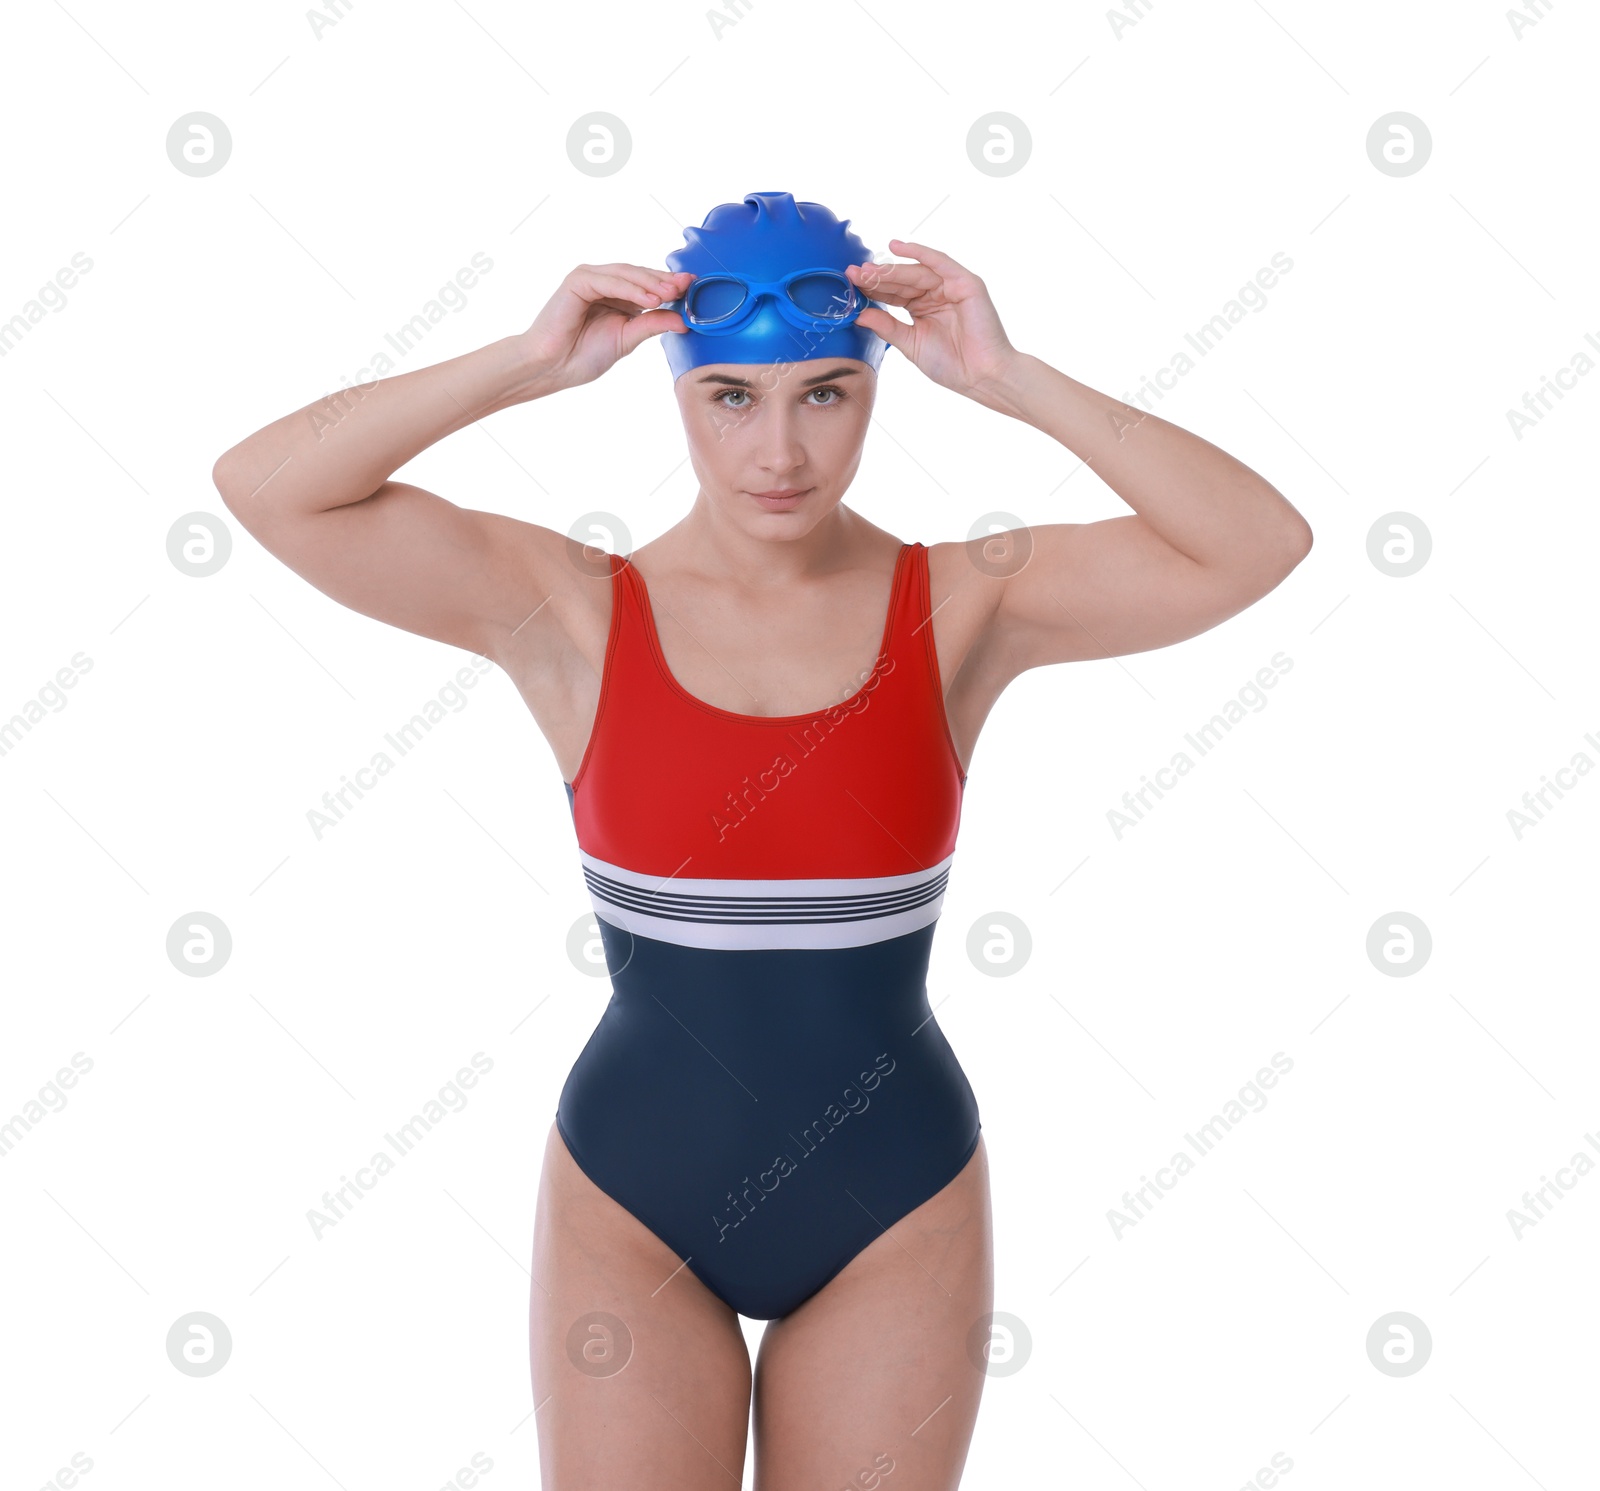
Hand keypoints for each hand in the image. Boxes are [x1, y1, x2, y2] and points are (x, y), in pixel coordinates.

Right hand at [517, 263, 692, 390]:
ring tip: (672, 293)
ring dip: (651, 283)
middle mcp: (603, 283)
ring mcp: (589, 278)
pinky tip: (650, 299)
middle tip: (689, 285)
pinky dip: (631, 289)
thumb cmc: (582, 355)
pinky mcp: (577, 281)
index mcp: (615, 295)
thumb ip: (652, 325)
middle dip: (665, 280)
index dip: (669, 286)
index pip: (646, 285)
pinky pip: (610, 281)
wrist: (552, 367)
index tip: (693, 289)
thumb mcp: (627, 338)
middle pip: (639, 275)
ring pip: (627, 274)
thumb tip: (683, 321)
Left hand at [847, 241, 1020, 398]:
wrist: (981, 376)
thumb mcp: (910, 343)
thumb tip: (859, 314)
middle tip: (853, 273)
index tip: (849, 284)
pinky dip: (919, 252)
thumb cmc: (951, 365)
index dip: (872, 288)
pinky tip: (897, 247)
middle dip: (877, 276)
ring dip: (891, 269)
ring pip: (916, 272)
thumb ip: (887, 326)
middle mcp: (936, 294)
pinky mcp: (965, 283)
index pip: (893, 294)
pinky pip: (939, 261)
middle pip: (902, 280)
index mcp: (922, 308)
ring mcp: (951, 286)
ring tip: (868, 269)